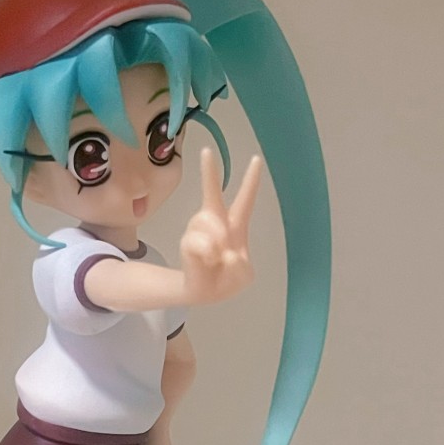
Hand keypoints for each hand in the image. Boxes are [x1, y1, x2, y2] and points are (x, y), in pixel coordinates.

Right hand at [179, 148, 261, 306]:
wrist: (204, 292)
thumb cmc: (227, 278)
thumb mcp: (243, 276)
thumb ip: (240, 267)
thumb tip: (225, 253)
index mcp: (237, 225)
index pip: (245, 200)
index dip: (251, 180)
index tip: (256, 159)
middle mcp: (217, 222)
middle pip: (212, 194)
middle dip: (209, 172)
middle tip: (207, 152)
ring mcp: (199, 230)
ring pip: (208, 224)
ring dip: (216, 242)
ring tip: (216, 258)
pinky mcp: (188, 241)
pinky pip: (198, 243)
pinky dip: (206, 255)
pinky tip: (207, 262)